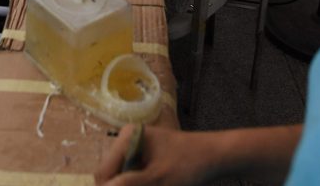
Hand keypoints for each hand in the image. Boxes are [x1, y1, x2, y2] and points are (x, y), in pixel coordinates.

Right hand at [95, 125, 210, 185]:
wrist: (215, 157)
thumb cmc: (188, 164)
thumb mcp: (157, 179)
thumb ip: (128, 185)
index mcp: (126, 138)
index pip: (104, 173)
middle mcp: (127, 141)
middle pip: (112, 177)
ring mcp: (136, 150)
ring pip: (123, 180)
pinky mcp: (144, 159)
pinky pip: (134, 178)